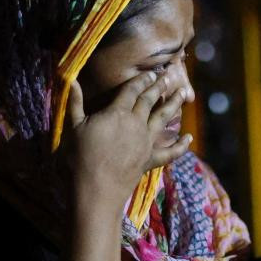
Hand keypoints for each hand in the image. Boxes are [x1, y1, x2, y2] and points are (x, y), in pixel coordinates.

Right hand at [65, 73, 192, 212]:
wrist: (97, 188)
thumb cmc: (81, 157)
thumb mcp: (74, 127)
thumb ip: (75, 102)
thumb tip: (71, 80)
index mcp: (118, 113)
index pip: (132, 90)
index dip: (141, 80)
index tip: (151, 72)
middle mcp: (136, 123)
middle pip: (150, 100)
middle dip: (160, 86)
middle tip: (170, 75)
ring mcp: (146, 141)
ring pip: (163, 118)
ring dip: (174, 104)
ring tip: (185, 92)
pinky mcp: (150, 159)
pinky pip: (170, 152)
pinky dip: (181, 145)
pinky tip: (189, 137)